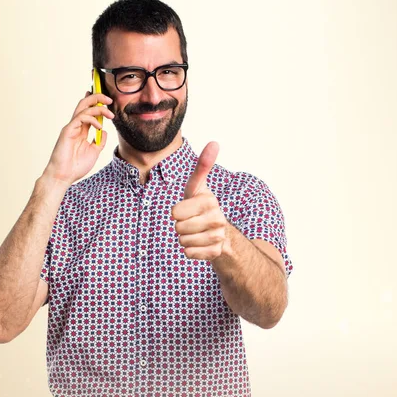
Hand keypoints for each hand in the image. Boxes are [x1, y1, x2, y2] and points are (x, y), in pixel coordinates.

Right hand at [43, 92, 113, 185]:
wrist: (64, 176)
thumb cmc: (76, 166)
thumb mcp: (94, 152)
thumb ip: (100, 141)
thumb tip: (105, 131)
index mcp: (82, 130)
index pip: (89, 111)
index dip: (97, 103)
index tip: (109, 102)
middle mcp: (76, 126)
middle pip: (85, 104)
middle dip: (97, 98)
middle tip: (109, 99)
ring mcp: (71, 127)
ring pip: (83, 108)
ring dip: (98, 107)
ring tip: (109, 114)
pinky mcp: (67, 131)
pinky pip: (80, 118)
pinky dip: (92, 119)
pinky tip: (99, 127)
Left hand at [171, 141, 227, 259]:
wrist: (221, 232)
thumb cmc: (202, 206)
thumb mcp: (198, 187)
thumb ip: (203, 166)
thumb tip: (214, 142)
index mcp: (210, 201)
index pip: (175, 212)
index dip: (177, 212)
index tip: (188, 209)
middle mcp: (217, 218)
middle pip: (178, 228)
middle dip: (180, 226)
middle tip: (192, 222)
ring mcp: (218, 236)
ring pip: (183, 242)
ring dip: (184, 239)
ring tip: (196, 232)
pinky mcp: (216, 252)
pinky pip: (189, 254)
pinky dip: (190, 251)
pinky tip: (199, 244)